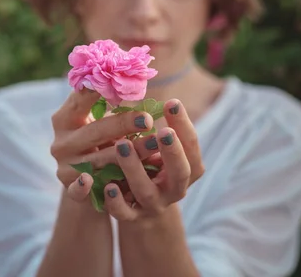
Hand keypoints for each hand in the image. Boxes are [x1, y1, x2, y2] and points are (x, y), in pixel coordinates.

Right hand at [50, 89, 159, 202]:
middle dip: (123, 124)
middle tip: (148, 119)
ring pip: (100, 160)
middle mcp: (61, 142)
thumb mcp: (97, 120)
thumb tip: (133, 76)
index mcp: (64, 118)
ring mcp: (65, 167)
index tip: (123, 81)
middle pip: (95, 131)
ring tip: (154, 145)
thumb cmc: (99, 139)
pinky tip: (98, 182)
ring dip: (129, 153)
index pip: (81, 99)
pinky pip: (77, 189)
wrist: (88, 180)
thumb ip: (108, 102)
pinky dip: (83, 186)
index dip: (102, 90)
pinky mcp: (71, 189)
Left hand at [102, 99, 204, 220]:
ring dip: (135, 168)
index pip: (192, 147)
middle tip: (161, 130)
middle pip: (180, 172)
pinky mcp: (131, 217)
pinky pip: (124, 213)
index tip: (172, 102)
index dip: (184, 126)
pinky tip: (108, 186)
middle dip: (172, 151)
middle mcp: (175, 189)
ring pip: (145, 191)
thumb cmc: (151, 163)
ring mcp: (153, 205)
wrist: (139, 204)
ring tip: (122, 144)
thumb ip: (158, 126)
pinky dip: (116, 201)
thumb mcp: (159, 147)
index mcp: (188, 168)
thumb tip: (142, 83)